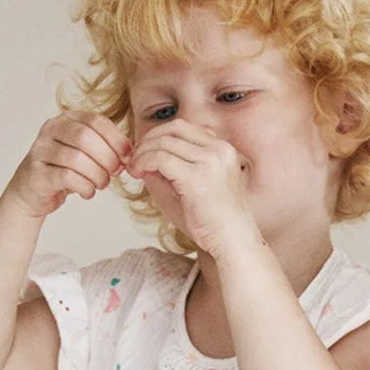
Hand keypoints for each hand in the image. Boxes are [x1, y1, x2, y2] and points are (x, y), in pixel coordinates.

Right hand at [3, 111, 129, 218]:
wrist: (34, 190)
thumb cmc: (66, 170)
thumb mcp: (89, 154)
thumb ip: (108, 148)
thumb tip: (132, 154)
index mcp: (67, 119)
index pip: (96, 121)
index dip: (116, 139)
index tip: (127, 157)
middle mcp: (51, 129)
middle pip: (85, 137)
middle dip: (107, 158)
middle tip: (115, 173)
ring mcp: (41, 149)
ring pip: (76, 159)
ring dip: (97, 175)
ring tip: (101, 184)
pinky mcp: (37, 172)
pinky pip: (67, 177)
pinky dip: (84, 187)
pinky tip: (88, 192)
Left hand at [127, 118, 259, 257]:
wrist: (234, 242)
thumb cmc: (217, 222)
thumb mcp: (198, 186)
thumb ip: (176, 167)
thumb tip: (144, 154)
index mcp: (224, 150)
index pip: (186, 127)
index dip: (161, 135)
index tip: (147, 150)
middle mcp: (219, 150)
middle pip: (174, 128)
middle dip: (149, 139)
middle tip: (135, 156)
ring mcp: (210, 162)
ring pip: (164, 142)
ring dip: (143, 153)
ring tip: (134, 168)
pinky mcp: (196, 177)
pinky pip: (160, 159)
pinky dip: (144, 163)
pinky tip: (138, 174)